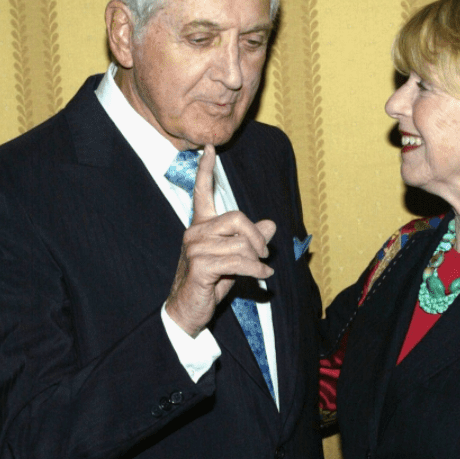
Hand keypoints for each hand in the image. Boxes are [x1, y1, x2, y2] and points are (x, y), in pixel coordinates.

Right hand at [165, 145, 276, 336]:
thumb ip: (250, 241)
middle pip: (236, 217)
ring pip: (240, 243)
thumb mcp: (235, 259)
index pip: (202, 192)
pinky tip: (263, 276)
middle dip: (256, 236)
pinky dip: (255, 270)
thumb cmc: (210, 283)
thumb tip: (271, 223)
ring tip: (261, 270)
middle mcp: (195, 233)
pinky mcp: (200, 266)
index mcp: (201, 226)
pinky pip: (238, 261)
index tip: (210, 148)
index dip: (206, 170)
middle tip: (264, 253)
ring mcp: (195, 249)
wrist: (188, 311)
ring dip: (256, 259)